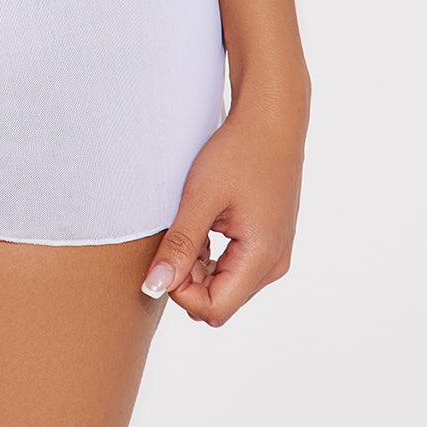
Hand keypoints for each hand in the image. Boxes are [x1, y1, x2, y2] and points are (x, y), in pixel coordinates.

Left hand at [139, 71, 310, 324]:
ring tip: (188, 222)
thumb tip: (153, 288)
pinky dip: (211, 255)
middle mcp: (273, 265)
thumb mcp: (201, 198)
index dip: (180, 290)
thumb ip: (179, 246)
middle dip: (188, 278)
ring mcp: (273, 253)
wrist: (271, 117)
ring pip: (225, 284)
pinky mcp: (267, 241)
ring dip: (198, 265)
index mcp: (262, 259)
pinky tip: (200, 223)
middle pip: (219, 300)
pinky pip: (234, 267)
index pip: (213, 309)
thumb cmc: (237, 152)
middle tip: (175, 233)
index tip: (166, 251)